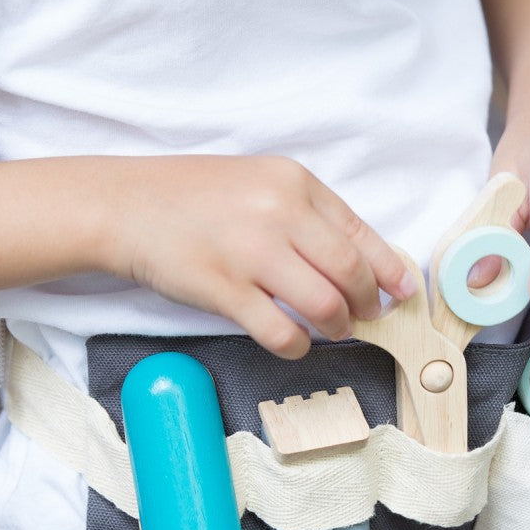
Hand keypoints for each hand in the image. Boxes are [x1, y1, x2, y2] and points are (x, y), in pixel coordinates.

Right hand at [109, 155, 414, 357]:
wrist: (125, 204)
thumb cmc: (193, 195)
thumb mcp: (259, 183)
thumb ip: (305, 214)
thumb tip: (353, 260)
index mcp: (294, 183)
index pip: (361, 233)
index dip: (390, 269)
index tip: (403, 290)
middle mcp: (279, 213)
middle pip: (352, 273)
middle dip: (368, 303)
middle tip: (365, 315)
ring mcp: (251, 252)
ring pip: (325, 306)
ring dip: (337, 326)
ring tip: (331, 329)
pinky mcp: (224, 289)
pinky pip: (281, 332)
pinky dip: (297, 347)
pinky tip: (293, 344)